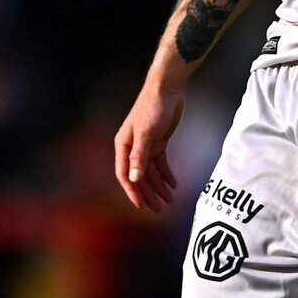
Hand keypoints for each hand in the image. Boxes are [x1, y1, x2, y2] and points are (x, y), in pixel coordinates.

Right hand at [114, 74, 183, 211]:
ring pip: (151, 171)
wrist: (167, 88)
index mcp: (123, 145)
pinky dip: (167, 174)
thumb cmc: (152, 107)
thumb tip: (133, 179)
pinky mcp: (159, 141)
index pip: (124, 174)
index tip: (141, 206)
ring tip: (170, 200)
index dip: (132, 191)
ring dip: (160, 186)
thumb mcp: (146, 133)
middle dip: (149, 193)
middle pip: (139, 176)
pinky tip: (174, 184)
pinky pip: (161, 162)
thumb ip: (139, 156)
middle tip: (159, 209)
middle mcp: (132, 147)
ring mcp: (146, 145)